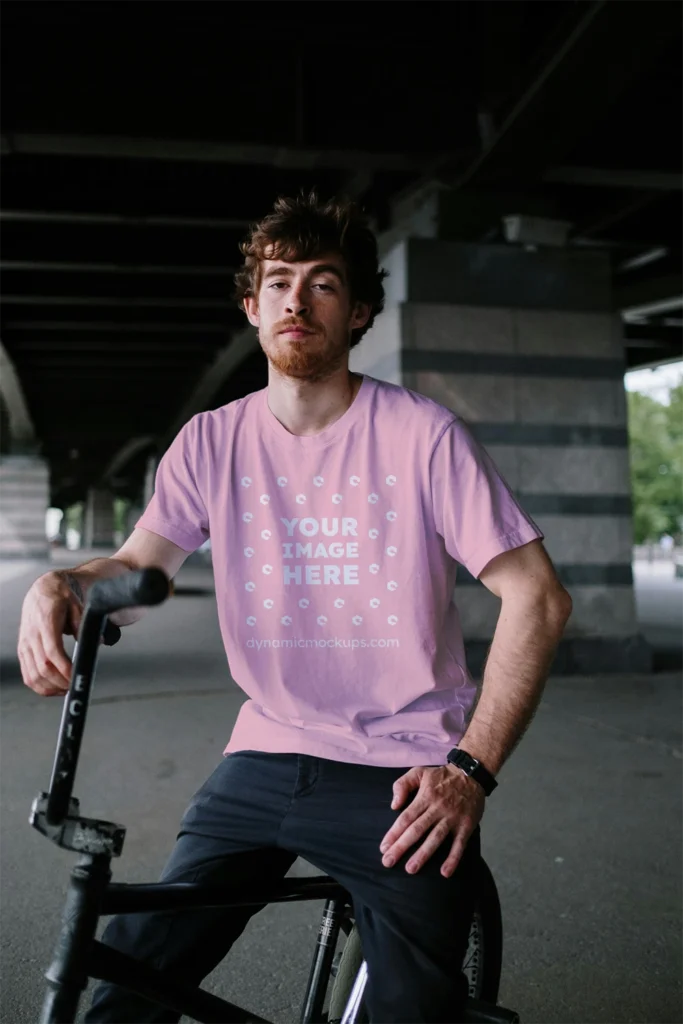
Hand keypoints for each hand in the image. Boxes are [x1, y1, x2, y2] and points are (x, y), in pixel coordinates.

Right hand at [18, 573, 80, 695]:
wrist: (42, 590)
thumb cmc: (61, 596)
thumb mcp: (77, 604)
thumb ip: (83, 624)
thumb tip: (97, 642)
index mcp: (45, 621)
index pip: (52, 651)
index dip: (64, 668)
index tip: (76, 676)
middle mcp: (32, 635)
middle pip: (43, 667)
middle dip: (61, 681)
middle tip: (76, 685)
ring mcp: (25, 644)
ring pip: (33, 675)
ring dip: (50, 687)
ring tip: (67, 688)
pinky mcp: (23, 650)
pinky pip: (27, 675)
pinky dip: (40, 686)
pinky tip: (54, 687)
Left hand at [379, 765, 484, 877]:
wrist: (471, 774)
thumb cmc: (442, 776)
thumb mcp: (419, 772)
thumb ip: (402, 785)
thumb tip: (394, 805)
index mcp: (424, 797)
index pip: (406, 818)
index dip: (394, 833)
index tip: (384, 848)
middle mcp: (437, 809)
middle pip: (417, 830)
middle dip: (401, 847)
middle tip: (388, 862)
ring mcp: (452, 818)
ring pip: (435, 838)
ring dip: (423, 855)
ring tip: (410, 869)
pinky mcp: (466, 825)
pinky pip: (459, 844)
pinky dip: (453, 858)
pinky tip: (445, 872)